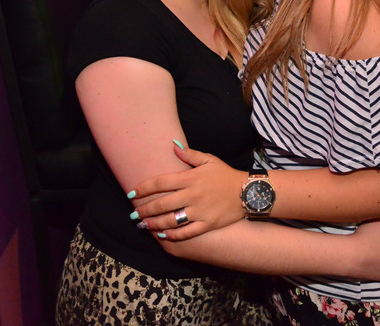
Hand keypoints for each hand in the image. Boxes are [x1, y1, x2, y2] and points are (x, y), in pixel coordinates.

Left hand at [131, 144, 245, 239]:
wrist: (248, 192)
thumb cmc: (225, 175)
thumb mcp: (209, 160)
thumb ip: (189, 154)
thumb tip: (172, 145)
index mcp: (191, 178)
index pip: (161, 182)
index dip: (143, 188)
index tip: (132, 193)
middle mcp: (192, 195)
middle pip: (162, 204)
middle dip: (144, 210)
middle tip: (134, 214)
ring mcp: (200, 211)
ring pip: (171, 220)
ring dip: (154, 224)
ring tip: (144, 225)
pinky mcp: (207, 224)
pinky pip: (187, 232)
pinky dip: (173, 235)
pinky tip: (163, 235)